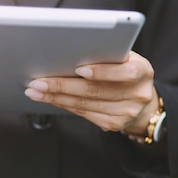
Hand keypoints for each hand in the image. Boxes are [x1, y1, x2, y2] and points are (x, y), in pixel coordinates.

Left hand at [24, 51, 158, 134]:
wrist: (140, 97)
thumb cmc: (124, 69)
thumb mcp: (123, 57)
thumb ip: (105, 54)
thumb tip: (66, 53)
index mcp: (142, 71)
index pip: (124, 72)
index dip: (101, 71)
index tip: (78, 69)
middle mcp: (138, 94)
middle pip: (95, 91)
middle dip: (62, 85)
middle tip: (39, 81)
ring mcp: (127, 112)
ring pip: (84, 105)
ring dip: (55, 97)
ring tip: (35, 90)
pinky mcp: (114, 124)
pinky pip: (83, 114)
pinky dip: (62, 105)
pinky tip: (48, 99)